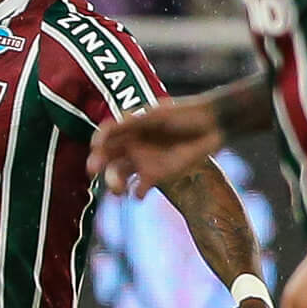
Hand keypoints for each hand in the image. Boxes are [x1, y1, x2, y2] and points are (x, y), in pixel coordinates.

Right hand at [90, 97, 221, 196]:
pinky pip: (140, 189)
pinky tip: (140, 193)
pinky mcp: (157, 175)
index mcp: (129, 127)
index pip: (105, 136)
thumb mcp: (158, 115)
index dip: (98, 143)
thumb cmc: (185, 114)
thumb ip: (134, 123)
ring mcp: (143, 161)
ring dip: (114, 184)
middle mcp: (132, 145)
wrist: (212, 125)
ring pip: (119, 176)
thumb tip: (110, 128)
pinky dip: (137, 193)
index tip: (96, 148)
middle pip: (108, 158)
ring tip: (118, 190)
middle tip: (94, 171)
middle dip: (99, 165)